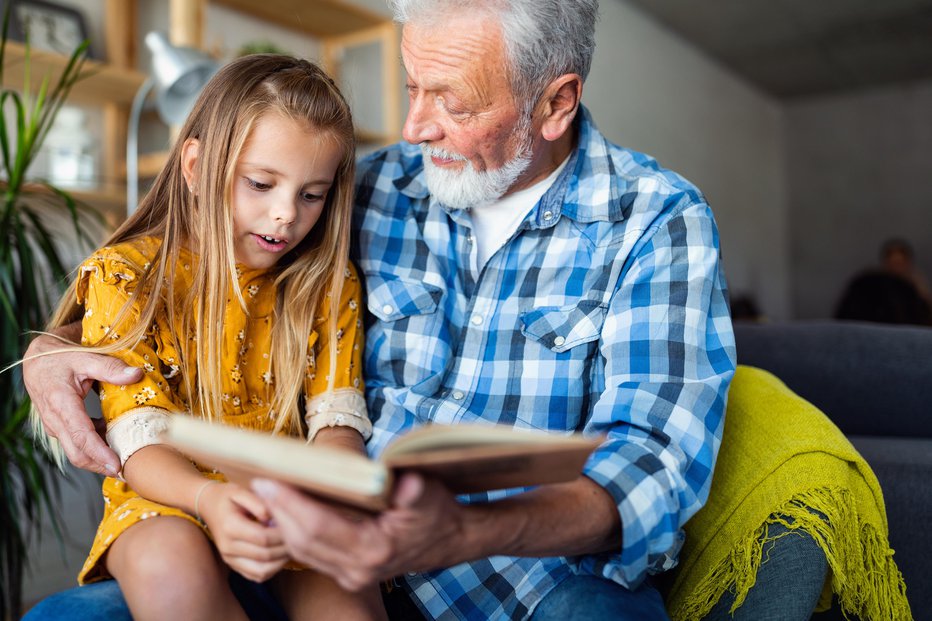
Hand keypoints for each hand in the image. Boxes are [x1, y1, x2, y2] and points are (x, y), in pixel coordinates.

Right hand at [24, 331, 141, 474]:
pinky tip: (114, 438)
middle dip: (101, 465)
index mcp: (61, 404)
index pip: (81, 436)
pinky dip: (96, 446)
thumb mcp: (85, 357)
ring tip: (126, 457)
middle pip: (78, 453)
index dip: (99, 453)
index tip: (116, 465)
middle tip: (127, 471)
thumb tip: (136, 374)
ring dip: (100, 458)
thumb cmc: (60, 359)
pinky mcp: (60, 428)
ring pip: (77, 451)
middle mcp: (56, 420)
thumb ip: (110, 367)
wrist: (37, 361)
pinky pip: (77, 443)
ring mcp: (56, 427)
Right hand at [198, 482, 289, 582]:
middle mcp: (227, 547)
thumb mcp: (241, 491)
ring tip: (290, 546)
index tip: (293, 524)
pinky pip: (257, 576)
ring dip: (281, 561)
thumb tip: (272, 517)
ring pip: (262, 571)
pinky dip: (272, 569)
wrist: (208, 506)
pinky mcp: (233, 565)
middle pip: (265, 555)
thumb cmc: (228, 497)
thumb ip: (258, 502)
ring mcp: (229, 559)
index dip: (282, 533)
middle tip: (297, 535)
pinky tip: (279, 555)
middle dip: (285, 546)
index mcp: (230, 527)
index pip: (263, 537)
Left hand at [252, 473, 467, 590]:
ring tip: (267, 491)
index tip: (269, 480)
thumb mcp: (429, 494)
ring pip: (302, 551)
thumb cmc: (438, 512)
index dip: (290, 504)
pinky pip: (311, 554)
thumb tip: (404, 482)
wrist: (452, 540)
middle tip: (259, 480)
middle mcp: (357, 569)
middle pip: (302, 541)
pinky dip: (294, 531)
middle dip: (279, 510)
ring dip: (282, 521)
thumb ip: (414, 490)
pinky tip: (285, 509)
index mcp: (373, 549)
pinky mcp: (348, 573)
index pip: (318, 527)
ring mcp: (352, 575)